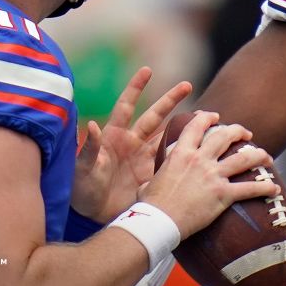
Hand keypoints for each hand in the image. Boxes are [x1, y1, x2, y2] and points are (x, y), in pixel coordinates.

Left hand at [71, 67, 192, 222]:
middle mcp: (131, 143)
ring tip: (204, 116)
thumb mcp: (83, 168)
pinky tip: (200, 147)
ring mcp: (143, 159)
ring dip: (184, 126)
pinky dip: (184, 154)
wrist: (91, 214)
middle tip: (187, 85)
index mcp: (114, 137)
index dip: (136, 88)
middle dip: (170, 100)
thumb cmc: (81, 188)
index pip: (126, 107)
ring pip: (167, 137)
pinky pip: (171, 161)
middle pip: (154, 117)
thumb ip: (90, 149)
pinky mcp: (152, 175)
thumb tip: (92, 126)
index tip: (147, 71)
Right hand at [143, 111, 277, 238]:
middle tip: (246, 134)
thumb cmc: (150, 204)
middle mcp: (199, 160)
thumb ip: (158, 175)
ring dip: (258, 155)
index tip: (216, 117)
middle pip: (224, 137)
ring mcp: (213, 176)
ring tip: (267, 156)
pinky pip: (249, 189)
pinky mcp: (223, 194)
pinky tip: (275, 188)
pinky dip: (265, 188)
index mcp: (181, 153)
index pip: (197, 127)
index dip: (208, 118)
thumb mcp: (150, 180)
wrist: (159, 220)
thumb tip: (151, 180)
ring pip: (243, 159)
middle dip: (238, 132)